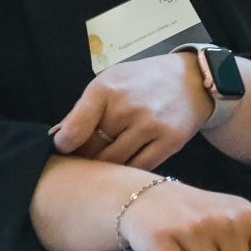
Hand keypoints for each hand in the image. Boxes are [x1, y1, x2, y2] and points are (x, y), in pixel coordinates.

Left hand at [52, 55, 213, 169]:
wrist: (191, 80)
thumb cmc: (142, 82)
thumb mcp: (110, 82)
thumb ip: (84, 110)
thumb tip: (58, 138)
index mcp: (106, 89)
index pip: (75, 128)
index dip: (64, 144)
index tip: (64, 147)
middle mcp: (128, 107)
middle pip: (93, 149)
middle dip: (85, 156)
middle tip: (84, 158)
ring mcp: (151, 126)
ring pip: (115, 163)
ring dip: (105, 167)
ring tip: (104, 162)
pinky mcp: (170, 142)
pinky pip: (139, 168)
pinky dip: (128, 170)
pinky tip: (126, 164)